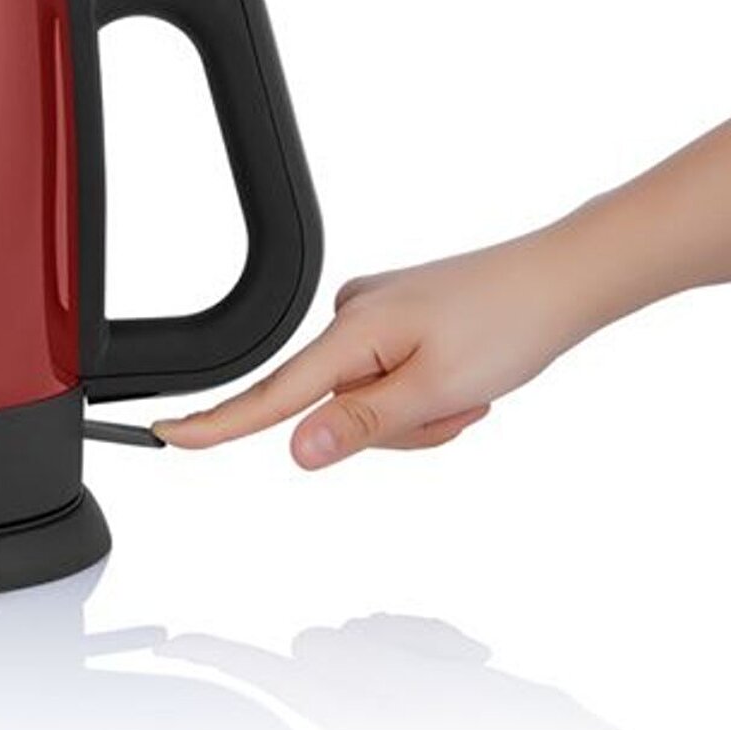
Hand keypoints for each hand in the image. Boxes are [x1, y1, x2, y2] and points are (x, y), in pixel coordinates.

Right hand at [153, 230, 584, 468]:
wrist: (563, 279)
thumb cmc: (512, 323)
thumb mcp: (436, 391)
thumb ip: (360, 425)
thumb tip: (295, 449)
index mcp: (353, 331)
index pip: (270, 395)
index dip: (217, 423)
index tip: (167, 436)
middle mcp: (352, 315)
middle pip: (336, 412)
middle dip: (397, 430)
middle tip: (456, 408)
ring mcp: (374, 315)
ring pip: (370, 404)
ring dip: (420, 415)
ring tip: (468, 390)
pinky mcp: (396, 320)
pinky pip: (390, 382)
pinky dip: (426, 395)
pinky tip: (466, 377)